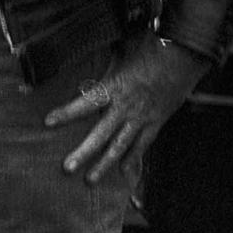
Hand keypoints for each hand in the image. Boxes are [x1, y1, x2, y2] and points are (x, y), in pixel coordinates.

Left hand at [45, 33, 207, 183]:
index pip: (86, 103)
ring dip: (104, 165)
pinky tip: (123, 172)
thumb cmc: (149, 53)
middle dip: (84, 153)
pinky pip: (142, 145)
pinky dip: (132, 159)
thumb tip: (80, 56)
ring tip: (89, 179)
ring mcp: (141, 119)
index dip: (67, 112)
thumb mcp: (119, 55)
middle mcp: (126, 108)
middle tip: (67, 168)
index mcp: (115, 88)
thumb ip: (101, 66)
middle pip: (102, 135)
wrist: (184, 59)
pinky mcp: (156, 123)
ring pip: (120, 147)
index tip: (48, 122)